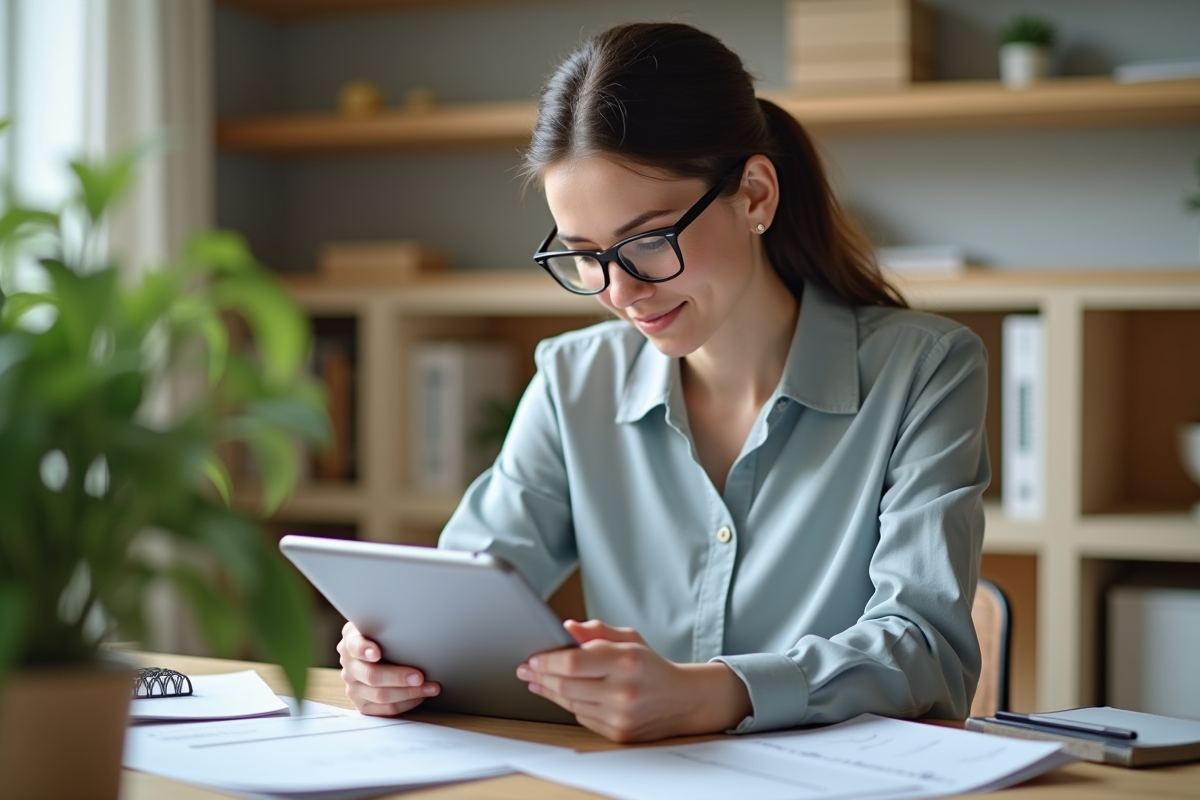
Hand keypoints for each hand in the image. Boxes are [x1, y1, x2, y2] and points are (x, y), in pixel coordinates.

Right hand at [337, 621, 439, 715]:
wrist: (378, 652)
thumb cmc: (386, 636)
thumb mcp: (382, 625)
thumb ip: (388, 626)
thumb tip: (414, 626)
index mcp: (351, 641)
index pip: (354, 645)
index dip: (364, 650)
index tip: (376, 653)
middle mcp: (349, 665)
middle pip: (371, 675)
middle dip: (398, 677)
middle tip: (420, 676)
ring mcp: (353, 686)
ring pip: (380, 695)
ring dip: (409, 692)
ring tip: (430, 687)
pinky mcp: (362, 704)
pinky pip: (385, 709)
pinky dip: (406, 703)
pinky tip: (420, 696)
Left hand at [516, 619, 751, 742]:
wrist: (683, 700)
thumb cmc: (652, 666)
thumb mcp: (630, 639)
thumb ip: (597, 632)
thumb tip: (567, 627)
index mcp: (626, 661)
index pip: (574, 662)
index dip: (547, 660)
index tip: (533, 658)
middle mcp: (623, 690)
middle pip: (566, 685)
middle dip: (541, 676)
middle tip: (526, 669)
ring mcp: (620, 716)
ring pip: (570, 703)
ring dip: (549, 691)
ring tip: (536, 681)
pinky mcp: (617, 733)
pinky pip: (581, 716)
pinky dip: (568, 704)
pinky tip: (559, 694)